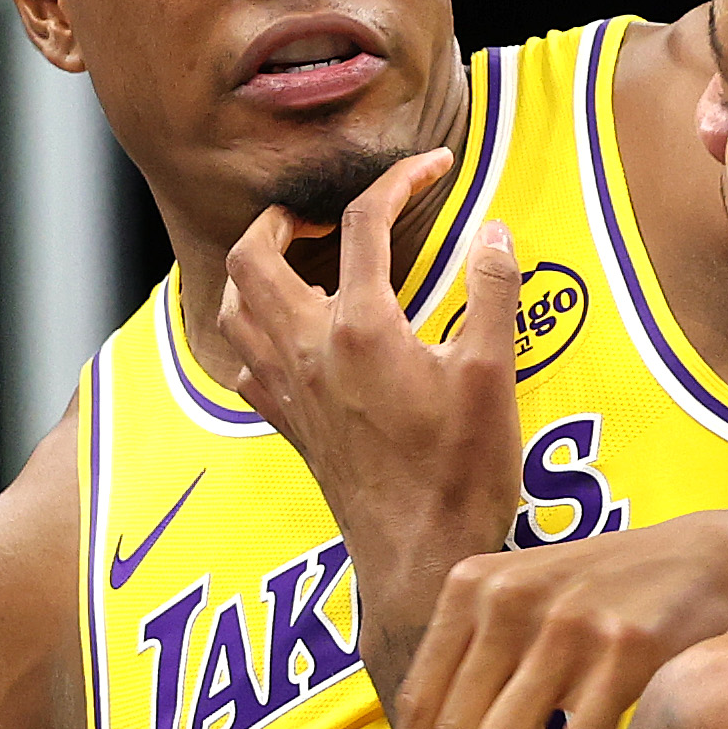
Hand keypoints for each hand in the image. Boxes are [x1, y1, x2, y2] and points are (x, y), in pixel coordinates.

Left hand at [216, 149, 522, 652]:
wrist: (422, 560)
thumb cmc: (461, 473)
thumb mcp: (493, 375)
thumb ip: (493, 292)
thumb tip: (494, 230)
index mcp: (361, 328)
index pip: (364, 224)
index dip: (399, 181)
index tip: (434, 168)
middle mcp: (309, 351)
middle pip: (252, 256)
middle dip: (279, 219)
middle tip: (319, 215)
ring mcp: (290, 392)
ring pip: (233, 309)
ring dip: (254, 271)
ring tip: (297, 263)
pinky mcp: (291, 428)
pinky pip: (244, 366)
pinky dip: (256, 335)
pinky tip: (293, 340)